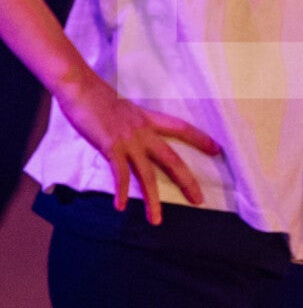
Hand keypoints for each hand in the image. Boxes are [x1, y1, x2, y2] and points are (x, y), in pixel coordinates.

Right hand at [53, 68, 221, 223]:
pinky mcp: (111, 146)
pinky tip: (121, 206)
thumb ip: (130, 125)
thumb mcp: (122, 110)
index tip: (217, 149)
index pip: (181, 128)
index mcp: (148, 119)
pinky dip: (121, 191)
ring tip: (156, 220)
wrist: (79, 87)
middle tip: (199, 200)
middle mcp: (143, 131)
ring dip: (152, 200)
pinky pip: (120, 174)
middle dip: (187, 181)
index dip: (200, 138)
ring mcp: (128, 140)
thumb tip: (130, 136)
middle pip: (172, 159)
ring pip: (147, 175)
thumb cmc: (96, 97)